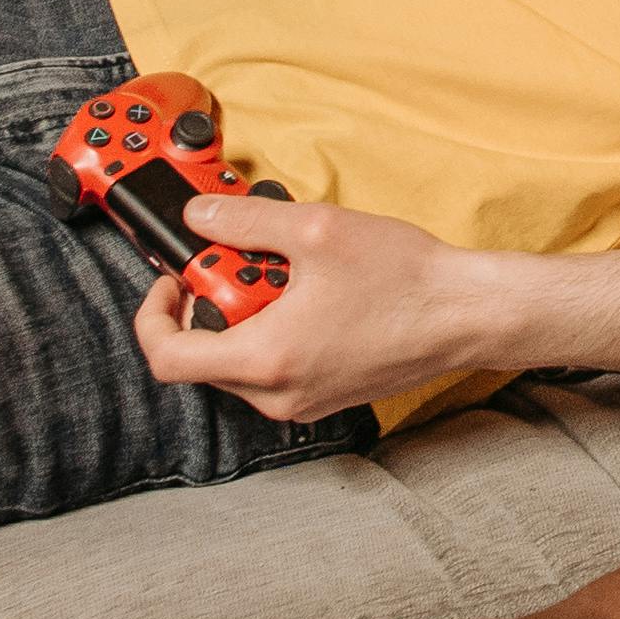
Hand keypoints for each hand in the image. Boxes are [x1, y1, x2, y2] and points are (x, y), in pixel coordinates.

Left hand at [131, 197, 493, 424]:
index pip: (167, 358)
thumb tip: (198, 217)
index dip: (153, 314)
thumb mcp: (317, 229)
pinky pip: (272, 369)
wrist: (466, 313)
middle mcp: (277, 394)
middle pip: (203, 356)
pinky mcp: (323, 397)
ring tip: (286, 274)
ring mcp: (302, 401)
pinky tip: (310, 296)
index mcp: (265, 359)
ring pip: (238, 362)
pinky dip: (273, 332)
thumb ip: (245, 222)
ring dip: (244, 315)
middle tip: (244, 260)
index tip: (172, 277)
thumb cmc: (405, 280)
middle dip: (210, 301)